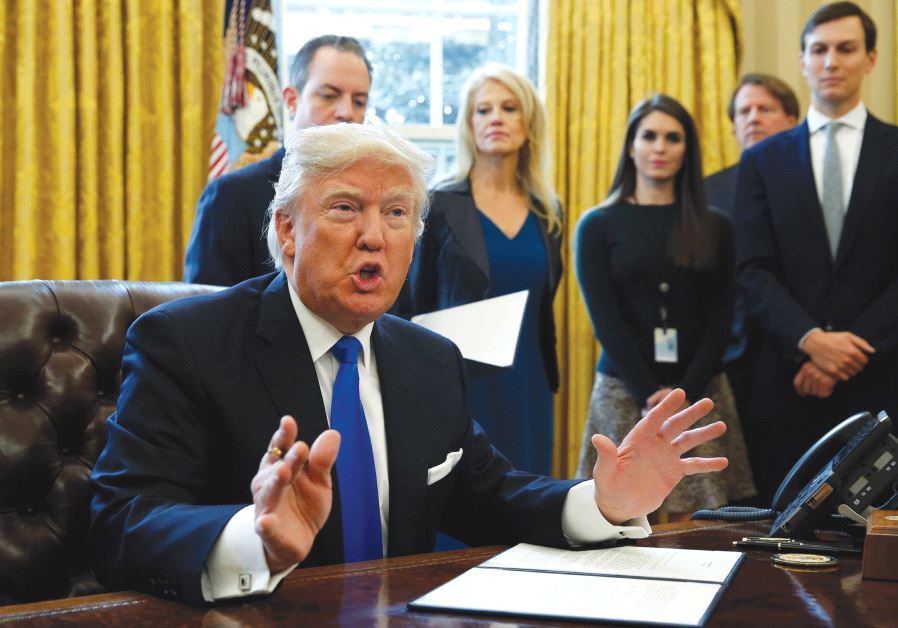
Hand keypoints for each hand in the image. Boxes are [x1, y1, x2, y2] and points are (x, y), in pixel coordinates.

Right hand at [251, 415, 339, 572]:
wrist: (296, 541)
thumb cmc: (304, 505)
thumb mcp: (319, 481)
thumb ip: (322, 460)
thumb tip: (333, 434)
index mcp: (280, 467)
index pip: (280, 448)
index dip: (284, 435)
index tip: (288, 421)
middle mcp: (269, 484)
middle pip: (277, 467)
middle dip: (288, 458)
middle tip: (301, 447)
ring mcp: (267, 507)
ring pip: (269, 493)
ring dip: (274, 482)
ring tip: (282, 472)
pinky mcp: (268, 531)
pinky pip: (265, 527)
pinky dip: (265, 524)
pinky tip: (265, 521)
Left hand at [590, 388, 727, 524]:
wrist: (619, 504)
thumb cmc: (608, 487)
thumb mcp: (604, 473)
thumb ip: (605, 456)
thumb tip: (597, 438)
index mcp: (638, 440)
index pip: (654, 419)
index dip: (666, 406)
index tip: (679, 392)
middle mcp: (654, 444)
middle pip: (675, 425)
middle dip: (691, 413)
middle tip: (708, 402)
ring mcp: (665, 457)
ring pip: (687, 441)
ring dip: (704, 434)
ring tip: (721, 425)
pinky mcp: (673, 472)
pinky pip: (693, 465)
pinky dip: (708, 464)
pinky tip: (723, 461)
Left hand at [793, 361, 835, 397]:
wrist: (842, 364)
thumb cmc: (828, 367)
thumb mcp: (814, 367)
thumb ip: (806, 376)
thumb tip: (802, 392)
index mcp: (805, 367)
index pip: (797, 383)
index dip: (799, 390)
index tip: (802, 394)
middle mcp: (809, 371)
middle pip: (806, 390)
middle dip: (812, 391)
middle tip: (820, 388)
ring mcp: (816, 376)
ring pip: (813, 393)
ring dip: (820, 391)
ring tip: (826, 385)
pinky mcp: (825, 381)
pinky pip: (821, 394)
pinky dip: (827, 392)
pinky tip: (830, 386)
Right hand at [801, 329, 873, 380]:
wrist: (815, 343)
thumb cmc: (832, 338)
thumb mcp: (848, 336)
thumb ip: (862, 343)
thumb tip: (872, 351)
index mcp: (852, 351)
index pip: (865, 361)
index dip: (862, 360)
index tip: (857, 358)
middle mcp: (847, 359)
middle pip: (859, 368)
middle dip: (857, 365)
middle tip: (850, 362)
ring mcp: (840, 366)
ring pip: (852, 374)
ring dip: (851, 371)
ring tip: (845, 366)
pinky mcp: (832, 371)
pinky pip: (844, 378)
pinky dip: (844, 375)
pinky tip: (840, 369)